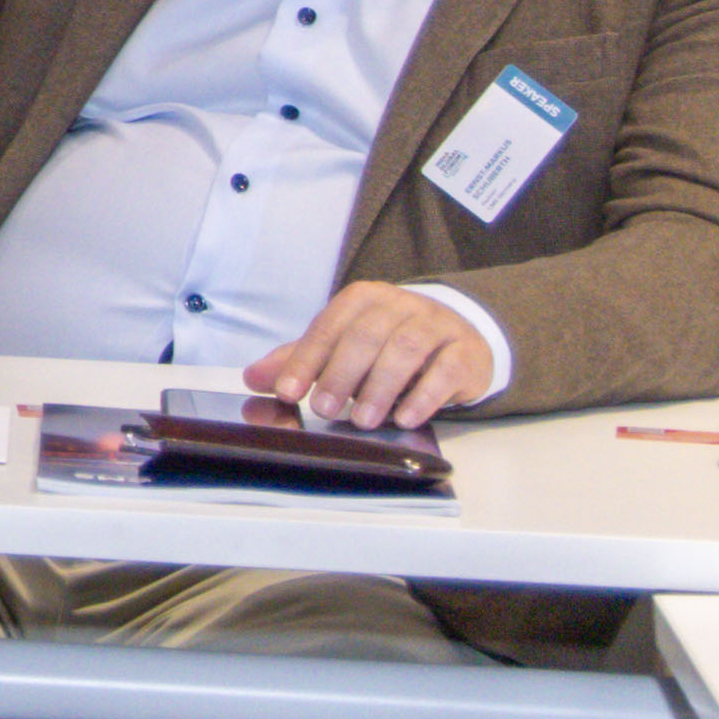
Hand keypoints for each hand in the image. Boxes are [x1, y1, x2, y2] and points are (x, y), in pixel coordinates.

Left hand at [241, 280, 494, 428]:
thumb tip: (253, 379)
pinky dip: (424, 395)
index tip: (286, 391)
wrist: (459, 338)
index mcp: (363, 298)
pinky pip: (446, 370)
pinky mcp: (465, 351)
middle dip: (340, 374)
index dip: (306, 359)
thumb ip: (301, 359)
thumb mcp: (344, 346)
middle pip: (365, 335)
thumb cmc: (390, 344)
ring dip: (380, 387)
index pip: (328, 326)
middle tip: (323, 409)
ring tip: (363, 420)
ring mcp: (436, 325)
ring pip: (405, 349)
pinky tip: (406, 417)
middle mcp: (400, 305)